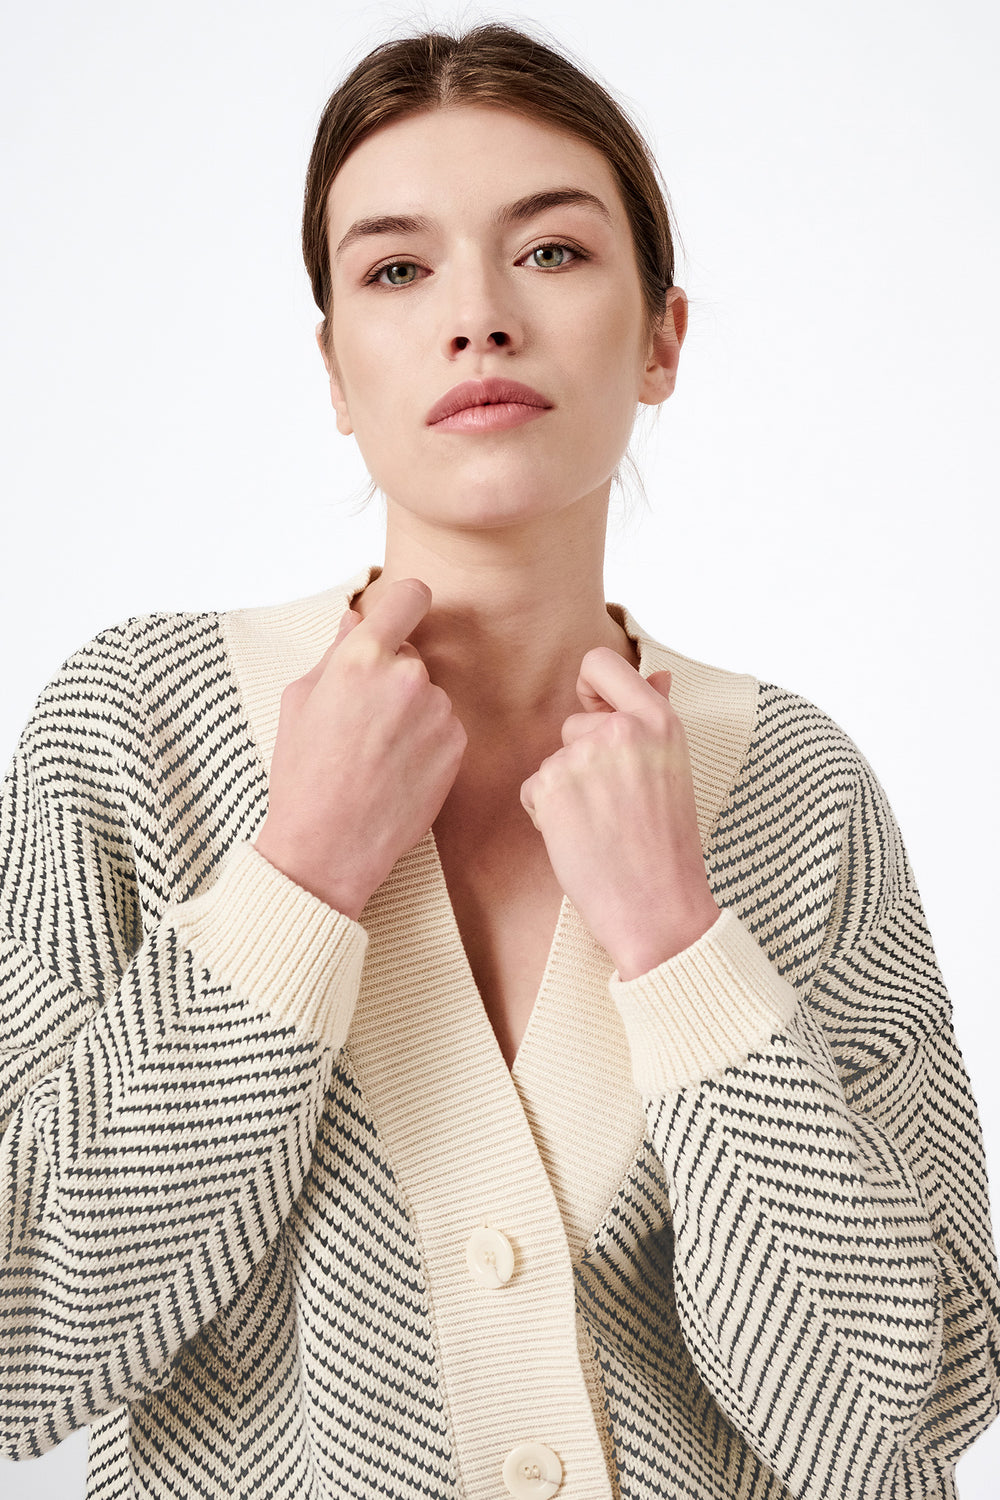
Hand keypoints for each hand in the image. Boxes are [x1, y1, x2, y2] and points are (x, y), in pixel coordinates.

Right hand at [253, 579, 466, 918]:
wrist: (329, 846)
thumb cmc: (304, 775)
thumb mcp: (300, 702)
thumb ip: (334, 653)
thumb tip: (356, 620)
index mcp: (361, 657)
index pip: (409, 596)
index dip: (405, 603)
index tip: (402, 613)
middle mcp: (408, 676)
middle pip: (412, 654)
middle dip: (392, 675)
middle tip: (362, 719)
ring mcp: (438, 712)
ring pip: (429, 694)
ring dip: (411, 711)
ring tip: (376, 753)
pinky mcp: (457, 745)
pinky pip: (444, 726)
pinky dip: (426, 742)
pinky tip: (396, 770)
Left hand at [520, 648, 719, 978]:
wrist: (659, 909)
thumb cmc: (667, 845)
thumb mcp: (673, 769)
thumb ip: (655, 716)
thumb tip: (658, 673)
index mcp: (659, 720)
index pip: (601, 663)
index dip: (590, 690)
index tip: (596, 716)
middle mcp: (622, 730)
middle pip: (572, 724)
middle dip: (582, 761)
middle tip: (616, 806)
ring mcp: (584, 756)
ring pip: (552, 760)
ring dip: (565, 792)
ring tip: (602, 827)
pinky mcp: (551, 786)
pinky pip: (533, 790)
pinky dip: (548, 816)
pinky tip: (581, 840)